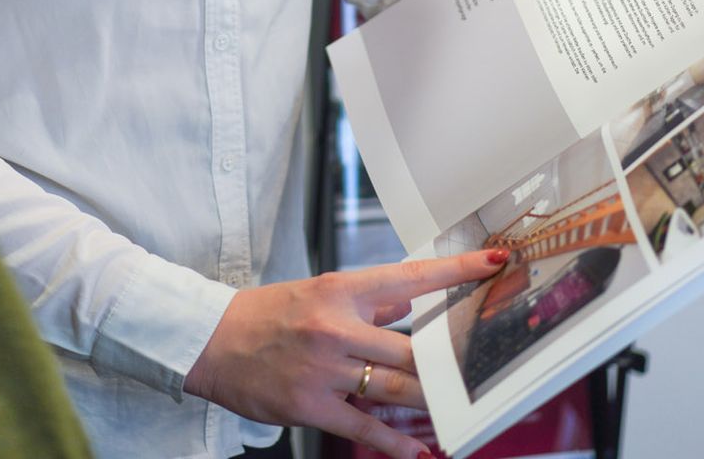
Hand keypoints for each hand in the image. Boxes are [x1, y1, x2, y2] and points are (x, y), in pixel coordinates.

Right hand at [182, 249, 507, 458]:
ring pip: (396, 389)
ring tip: (463, 412)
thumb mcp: (316, 292)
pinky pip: (366, 427)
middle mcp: (336, 326)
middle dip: (452, 360)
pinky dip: (399, 445)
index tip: (494, 263)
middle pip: (412, 348)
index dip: (457, 270)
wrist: (209, 340)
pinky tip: (422, 451)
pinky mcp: (312, 405)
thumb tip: (409, 301)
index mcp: (341, 290)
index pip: (411, 277)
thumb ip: (367, 300)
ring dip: (433, 403)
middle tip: (486, 363)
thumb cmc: (263, 315)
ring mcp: (325, 368)